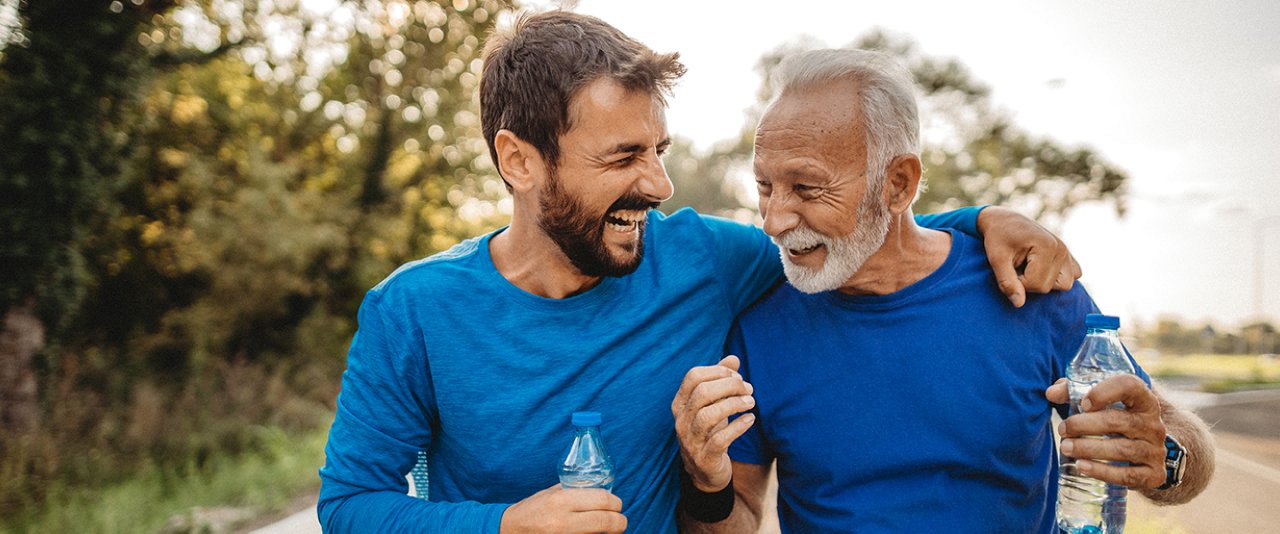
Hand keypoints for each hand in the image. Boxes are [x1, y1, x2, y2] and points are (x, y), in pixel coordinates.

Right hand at [499, 484, 626, 533]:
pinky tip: (593, 533)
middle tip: (620, 520)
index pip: (602, 500)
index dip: (616, 503)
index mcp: (561, 500)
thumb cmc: (532, 509)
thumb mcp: (551, 493)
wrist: (511, 530)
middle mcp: (563, 521)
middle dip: (619, 521)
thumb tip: (601, 489)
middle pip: (606, 521)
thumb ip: (575, 490)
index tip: (617, 504)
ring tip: (608, 528)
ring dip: (609, 532)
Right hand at [671, 355, 755, 491]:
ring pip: (708, 415)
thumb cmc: (710, 431)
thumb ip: (720, 381)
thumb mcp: (712, 405)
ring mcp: (691, 440)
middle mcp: (681, 420)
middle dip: (729, 386)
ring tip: (751, 402)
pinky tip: (750, 419)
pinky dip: (738, 426)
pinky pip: (720, 439)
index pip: (693, 377)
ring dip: (734, 404)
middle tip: (748, 389)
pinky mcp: (705, 458)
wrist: (705, 472)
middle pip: (702, 393)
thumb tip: (734, 358)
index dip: (717, 371)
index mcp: (680, 404)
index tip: (737, 376)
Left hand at [978, 206, 1080, 306]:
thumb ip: (1007, 282)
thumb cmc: (998, 238)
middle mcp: (1061, 249)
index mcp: (1047, 246)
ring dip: (1044, 281)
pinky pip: (1072, 276)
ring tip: (1028, 268)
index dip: (1017, 282)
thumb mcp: (996, 259)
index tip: (1008, 268)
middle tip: (1017, 266)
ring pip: (1064, 285)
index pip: (1036, 284)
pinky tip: (1041, 268)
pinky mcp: (1068, 256)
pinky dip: (1057, 277)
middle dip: (1028, 283)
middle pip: (1049, 287)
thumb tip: (1019, 304)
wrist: (1003, 221)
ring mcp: (1067, 252)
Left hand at [1046, 375, 1167, 488]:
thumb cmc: (1116, 419)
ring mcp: (1156, 451)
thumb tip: (1051, 393)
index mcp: (1143, 400)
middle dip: (1084, 425)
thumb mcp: (1101, 402)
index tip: (1082, 403)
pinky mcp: (1154, 475)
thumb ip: (1074, 392)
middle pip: (1119, 421)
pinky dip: (1102, 472)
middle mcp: (1154, 424)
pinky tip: (1081, 466)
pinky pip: (1128, 476)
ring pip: (1122, 449)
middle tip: (1062, 429)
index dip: (1104, 392)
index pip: (1130, 386)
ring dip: (1089, 448)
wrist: (1145, 453)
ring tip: (1065, 447)